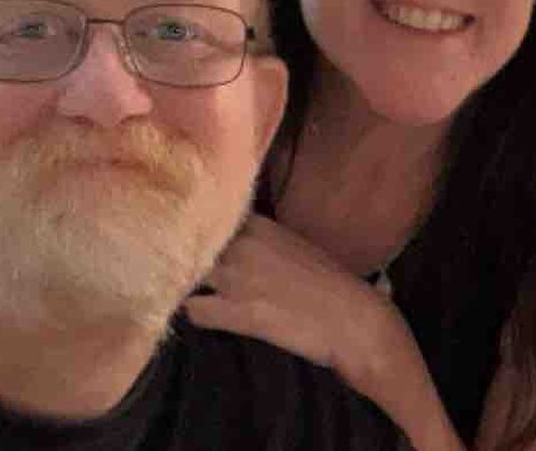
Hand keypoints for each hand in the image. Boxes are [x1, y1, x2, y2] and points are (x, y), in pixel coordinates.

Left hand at [186, 216, 463, 450]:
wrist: (356, 320)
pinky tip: (209, 319)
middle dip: (181, 257)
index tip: (185, 241)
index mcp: (259, 225)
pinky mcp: (238, 313)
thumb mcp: (294, 247)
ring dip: (183, 286)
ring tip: (188, 297)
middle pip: (185, 242)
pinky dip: (195, 316)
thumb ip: (262, 239)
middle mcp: (243, 244)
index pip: (205, 215)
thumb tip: (241, 240)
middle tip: (179, 271)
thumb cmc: (331, 285)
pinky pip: (193, 311)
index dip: (192, 231)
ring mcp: (238, 277)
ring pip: (184, 274)